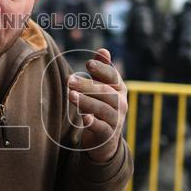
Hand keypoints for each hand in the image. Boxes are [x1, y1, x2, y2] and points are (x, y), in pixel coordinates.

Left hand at [68, 48, 127, 162]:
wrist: (104, 140)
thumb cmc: (100, 107)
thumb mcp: (102, 88)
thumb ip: (101, 71)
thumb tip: (103, 50)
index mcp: (119, 89)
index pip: (113, 76)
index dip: (102, 69)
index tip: (88, 63)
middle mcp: (120, 103)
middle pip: (106, 92)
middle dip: (87, 85)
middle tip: (69, 80)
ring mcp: (115, 120)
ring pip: (102, 109)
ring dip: (86, 101)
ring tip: (71, 95)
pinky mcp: (107, 135)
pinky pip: (101, 128)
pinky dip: (93, 123)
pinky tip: (85, 118)